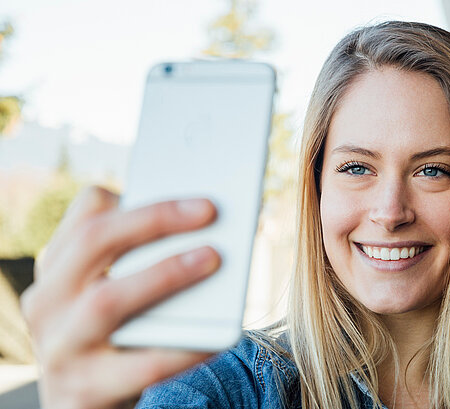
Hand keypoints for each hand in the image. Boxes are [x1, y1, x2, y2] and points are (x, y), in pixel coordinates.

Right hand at [21, 186, 220, 408]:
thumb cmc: (117, 338)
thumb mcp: (114, 295)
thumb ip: (139, 261)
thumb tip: (203, 227)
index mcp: (57, 270)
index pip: (87, 217)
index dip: (137, 199)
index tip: (188, 191)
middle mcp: (47, 303)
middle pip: (92, 243)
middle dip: (154, 220)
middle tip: (209, 210)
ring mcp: (59, 349)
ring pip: (106, 300)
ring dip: (164, 274)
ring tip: (212, 258)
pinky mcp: (83, 391)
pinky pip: (140, 366)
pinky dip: (183, 348)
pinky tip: (217, 335)